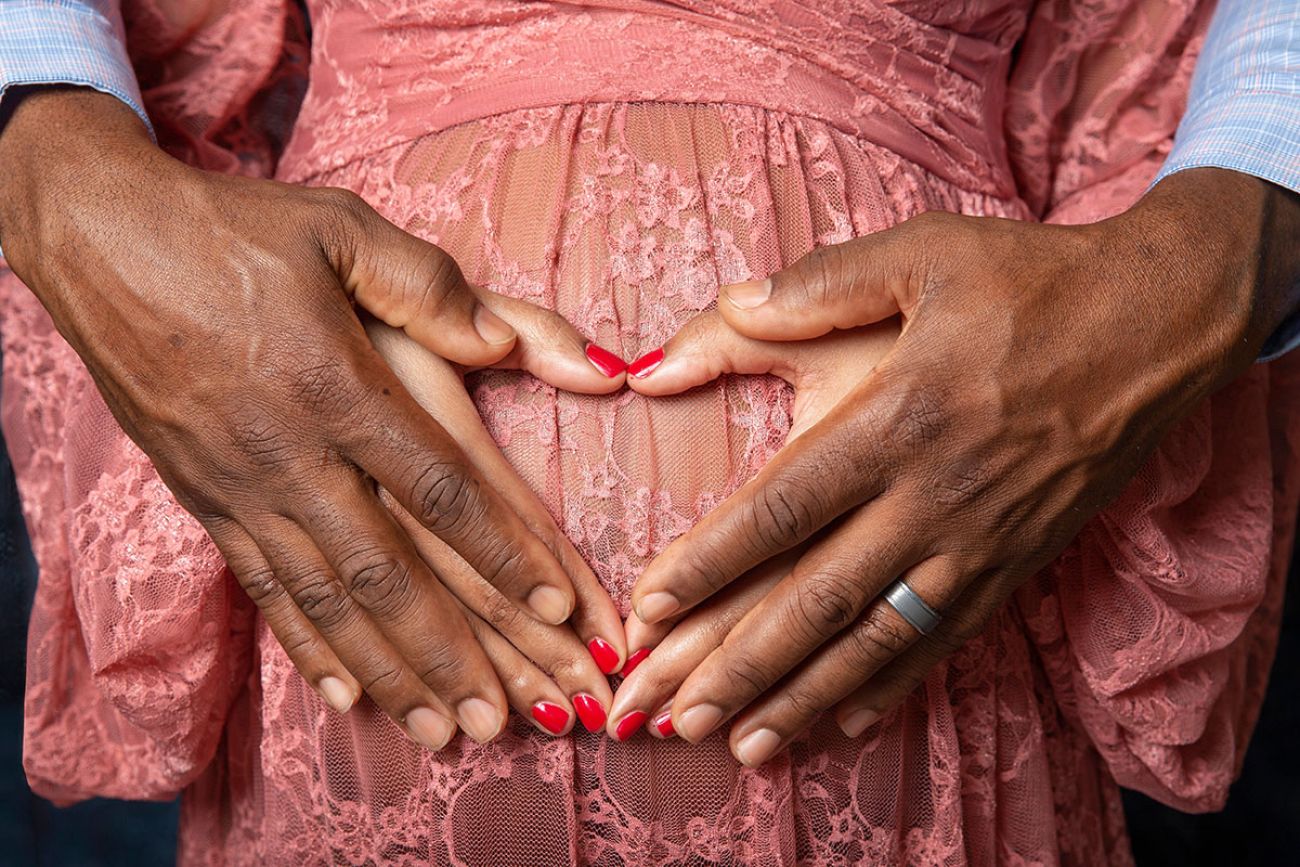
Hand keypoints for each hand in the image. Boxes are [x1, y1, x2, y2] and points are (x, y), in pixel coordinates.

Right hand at [0, 88, 626, 748]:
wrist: (101, 242)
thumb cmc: (236, 231)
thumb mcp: (341, 230)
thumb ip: (430, 290)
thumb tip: (506, 341)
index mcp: (338, 383)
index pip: (440, 488)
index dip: (504, 553)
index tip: (560, 605)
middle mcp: (291, 452)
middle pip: (388, 572)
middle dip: (454, 652)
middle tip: (510, 716)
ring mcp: (243, 486)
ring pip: (328, 601)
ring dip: (392, 673)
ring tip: (444, 731)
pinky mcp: (206, 501)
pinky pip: (264, 591)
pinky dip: (308, 651)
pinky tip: (349, 697)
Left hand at [622, 168, 1299, 764]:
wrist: (1160, 321)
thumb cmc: (1034, 280)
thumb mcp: (924, 254)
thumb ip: (820, 284)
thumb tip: (728, 303)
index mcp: (898, 420)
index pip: (781, 508)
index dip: (709, 562)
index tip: (649, 606)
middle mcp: (935, 497)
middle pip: (818, 599)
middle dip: (739, 663)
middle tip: (671, 713)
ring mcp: (981, 541)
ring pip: (877, 640)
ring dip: (805, 697)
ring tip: (745, 745)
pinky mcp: (1021, 562)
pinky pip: (947, 641)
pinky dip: (894, 686)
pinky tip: (849, 719)